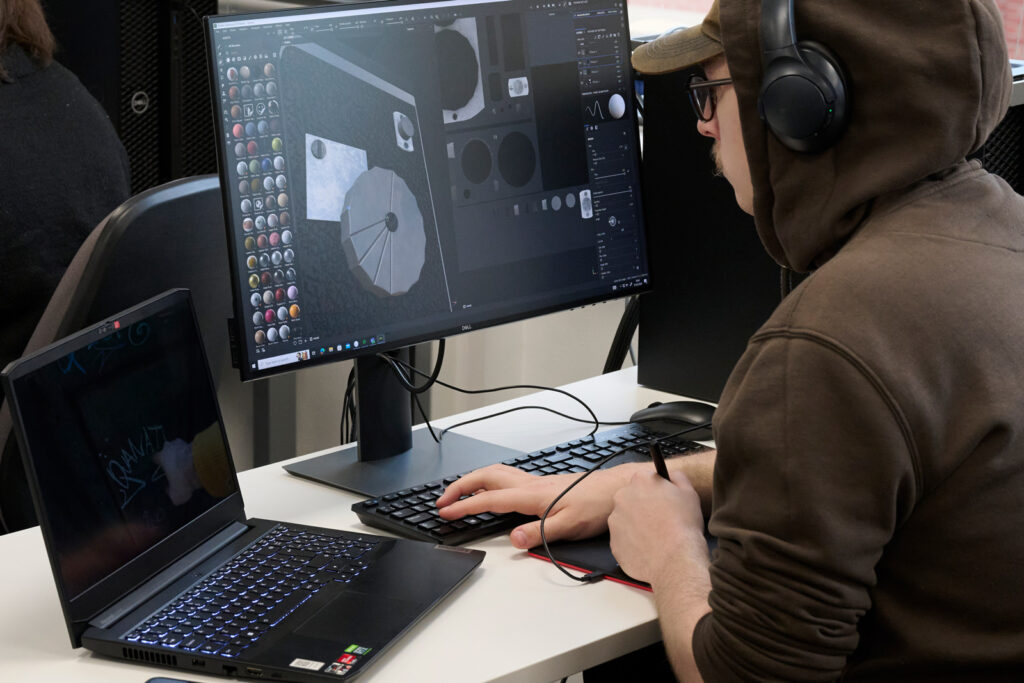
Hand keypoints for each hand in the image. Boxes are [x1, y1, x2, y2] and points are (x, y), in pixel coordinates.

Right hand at [435, 462, 643, 548]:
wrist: (619, 489)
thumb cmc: (598, 504)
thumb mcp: (570, 525)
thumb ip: (540, 532)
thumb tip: (514, 539)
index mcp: (532, 495)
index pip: (489, 499)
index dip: (465, 506)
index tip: (445, 513)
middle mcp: (532, 484)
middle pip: (487, 477)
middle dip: (461, 486)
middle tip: (443, 500)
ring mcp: (538, 483)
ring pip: (497, 474)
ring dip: (474, 481)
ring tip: (460, 493)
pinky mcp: (545, 485)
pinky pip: (509, 479)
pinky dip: (491, 482)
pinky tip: (493, 492)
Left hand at [608, 470, 707, 584]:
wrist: (676, 560)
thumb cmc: (684, 527)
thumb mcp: (689, 493)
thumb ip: (677, 477)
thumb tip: (670, 475)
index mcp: (640, 481)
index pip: (645, 479)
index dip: (656, 491)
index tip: (663, 500)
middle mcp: (622, 497)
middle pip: (632, 498)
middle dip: (643, 506)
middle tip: (661, 520)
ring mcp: (615, 520)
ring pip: (626, 519)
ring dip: (637, 524)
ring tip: (656, 536)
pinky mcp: (613, 542)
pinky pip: (623, 539)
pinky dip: (633, 542)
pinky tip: (649, 548)